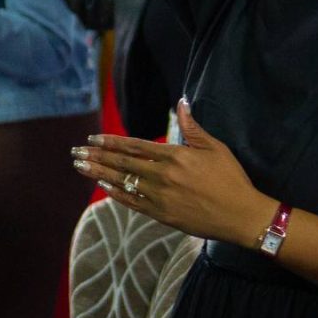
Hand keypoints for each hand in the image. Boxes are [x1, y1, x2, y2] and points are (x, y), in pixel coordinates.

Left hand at [71, 100, 270, 245]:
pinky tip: (103, 185)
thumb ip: (192, 126)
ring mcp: (160, 197)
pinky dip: (116, 193)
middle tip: (76, 152)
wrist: (241, 216)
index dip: (111, 142)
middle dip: (97, 156)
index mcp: (174, 156)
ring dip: (99, 173)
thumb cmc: (231, 179)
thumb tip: (181, 102)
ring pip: (122, 182)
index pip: (134, 146)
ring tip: (80, 166)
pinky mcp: (161, 215)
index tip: (93, 138)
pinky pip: (132, 202)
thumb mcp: (215, 148)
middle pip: (122, 164)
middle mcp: (162, 176)